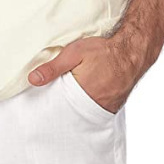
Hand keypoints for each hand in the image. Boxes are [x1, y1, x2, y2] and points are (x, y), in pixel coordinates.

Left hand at [28, 33, 149, 113]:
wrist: (132, 51)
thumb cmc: (103, 50)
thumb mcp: (73, 53)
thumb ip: (53, 67)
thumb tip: (32, 79)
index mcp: (81, 94)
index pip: (60, 107)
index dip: (51, 106)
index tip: (42, 105)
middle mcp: (95, 105)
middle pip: (72, 113)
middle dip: (63, 109)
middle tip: (53, 106)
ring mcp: (106, 107)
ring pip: (85, 113)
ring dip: (76, 108)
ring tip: (68, 101)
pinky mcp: (114, 106)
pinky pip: (98, 111)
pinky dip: (89, 107)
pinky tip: (85, 99)